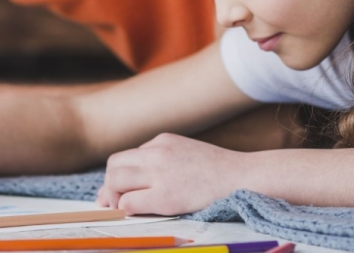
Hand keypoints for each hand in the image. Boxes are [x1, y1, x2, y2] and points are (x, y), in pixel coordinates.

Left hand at [96, 133, 241, 215]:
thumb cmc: (219, 171)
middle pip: (114, 165)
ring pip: (115, 181)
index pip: (127, 156)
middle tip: (114, 202)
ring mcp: (160, 173)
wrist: (244, 178)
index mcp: (162, 140)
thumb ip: (164, 159)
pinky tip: (136, 213)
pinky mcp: (165, 196)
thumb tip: (138, 179)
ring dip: (114, 197)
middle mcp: (157, 152)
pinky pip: (129, 202)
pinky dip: (126, 208)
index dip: (118, 175)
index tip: (118, 191)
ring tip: (123, 208)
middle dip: (109, 184)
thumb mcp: (187, 152)